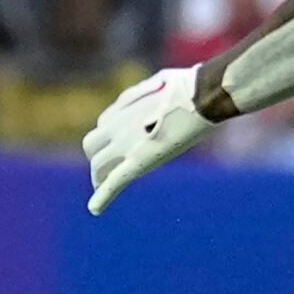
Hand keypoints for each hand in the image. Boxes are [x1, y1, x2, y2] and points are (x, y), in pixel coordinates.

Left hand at [84, 66, 213, 213]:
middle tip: (105, 168)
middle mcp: (117, 127)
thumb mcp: (161, 83)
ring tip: (101, 187)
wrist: (201, 95)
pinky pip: (115, 182)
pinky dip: (102, 197)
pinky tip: (94, 210)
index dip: (109, 136)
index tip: (119, 143)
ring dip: (99, 176)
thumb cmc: (189, 87)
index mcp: (122, 109)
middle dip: (97, 157)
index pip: (103, 125)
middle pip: (92, 146)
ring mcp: (126, 145)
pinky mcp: (140, 162)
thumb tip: (144, 102)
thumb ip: (145, 96)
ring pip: (98, 166)